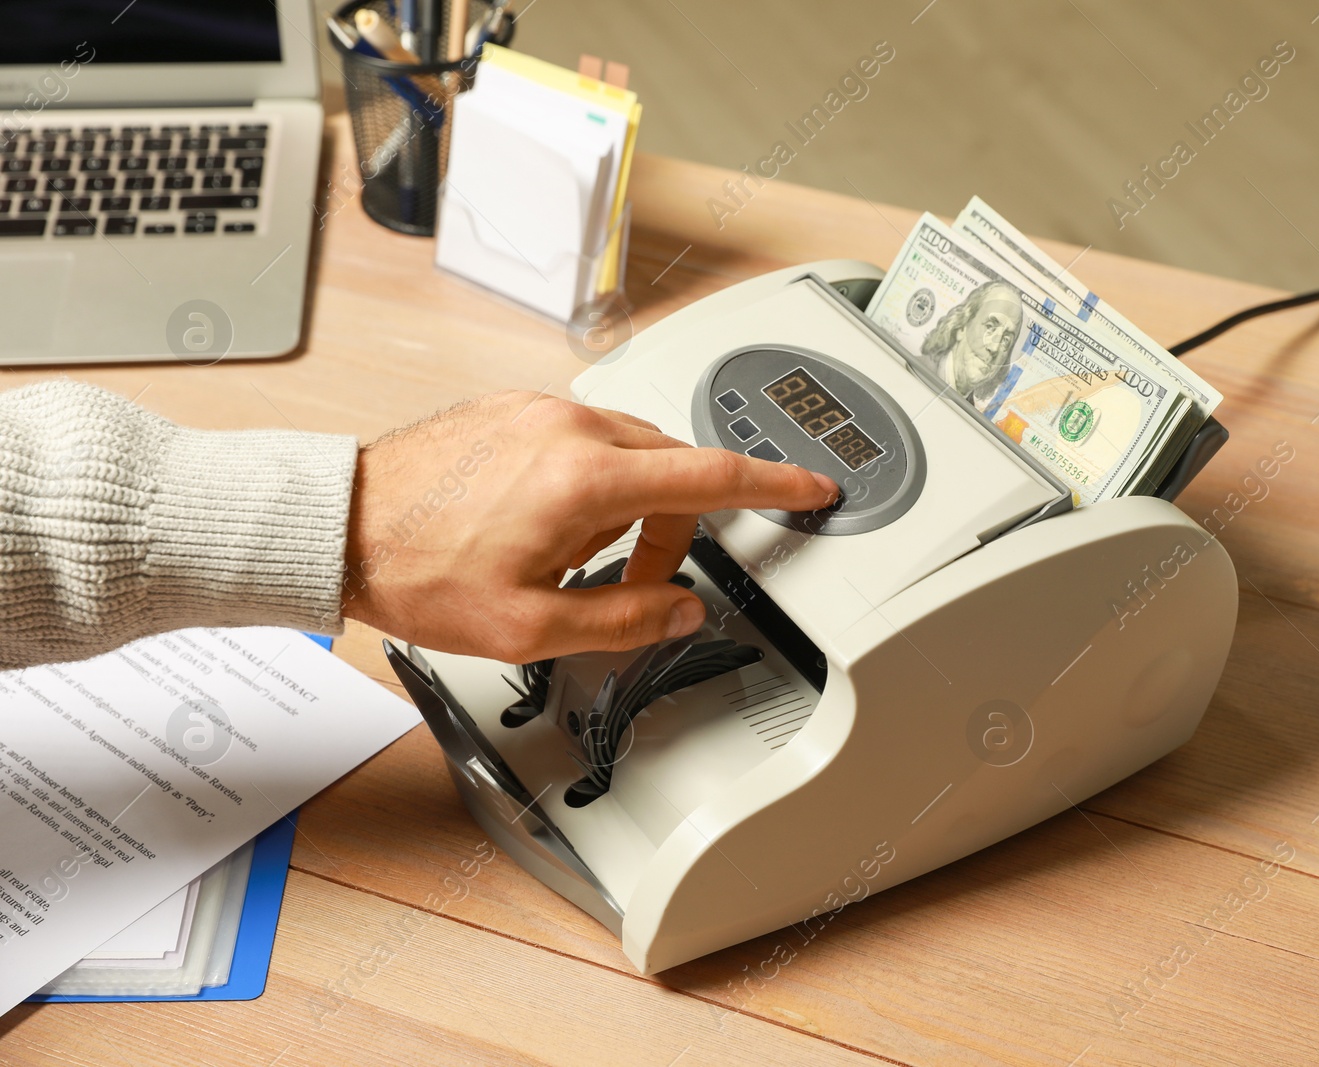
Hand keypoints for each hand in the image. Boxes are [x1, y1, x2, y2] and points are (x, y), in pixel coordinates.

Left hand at [340, 391, 837, 662]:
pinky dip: (593, 482)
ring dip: (630, 505)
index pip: (713, 473)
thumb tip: (679, 611)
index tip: (814, 485)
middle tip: (637, 579)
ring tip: (572, 557)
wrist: (341, 524)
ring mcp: (540, 409)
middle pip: (674, 467)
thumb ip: (624, 621)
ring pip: (632, 452)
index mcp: (586, 478)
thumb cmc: (418, 571)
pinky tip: (544, 523)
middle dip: (676, 525)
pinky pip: (587, 438)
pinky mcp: (516, 407)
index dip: (777, 483)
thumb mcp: (529, 628)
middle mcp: (570, 426)